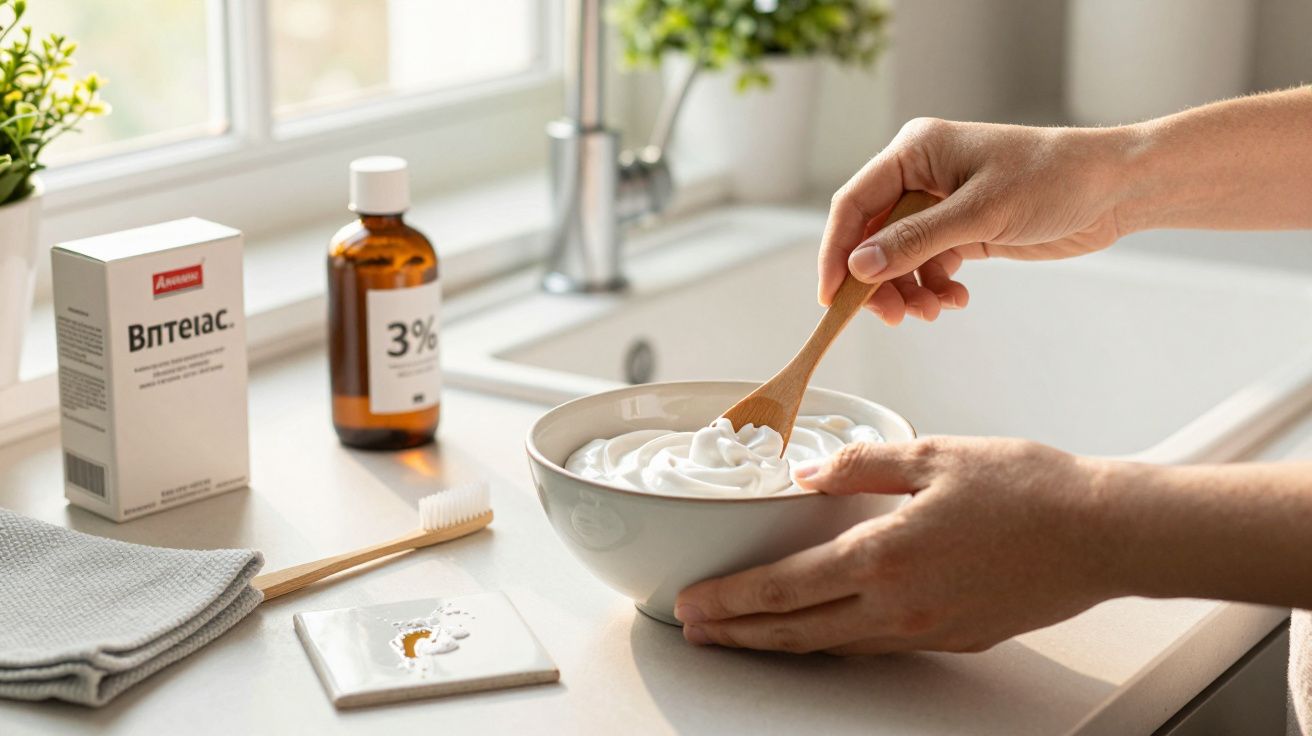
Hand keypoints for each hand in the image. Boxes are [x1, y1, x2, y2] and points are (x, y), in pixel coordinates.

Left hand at [674, 437, 1123, 654]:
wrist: (1104, 533)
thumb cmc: (1028, 488)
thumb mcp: (934, 455)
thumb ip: (861, 466)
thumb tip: (807, 477)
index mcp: (884, 556)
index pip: (782, 589)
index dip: (729, 600)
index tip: (693, 604)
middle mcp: (898, 607)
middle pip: (796, 631)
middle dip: (738, 634)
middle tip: (696, 630)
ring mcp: (926, 630)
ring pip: (833, 645)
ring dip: (780, 643)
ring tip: (744, 637)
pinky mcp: (952, 638)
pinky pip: (876, 644)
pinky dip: (834, 639)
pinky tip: (821, 628)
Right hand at [820, 118, 1132, 324]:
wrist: (1114, 188)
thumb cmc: (1053, 179)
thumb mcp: (980, 213)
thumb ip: (916, 241)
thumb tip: (860, 268)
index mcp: (914, 152)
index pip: (854, 204)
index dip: (838, 252)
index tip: (831, 297)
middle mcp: (920, 175)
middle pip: (872, 237)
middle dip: (879, 281)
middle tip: (894, 317)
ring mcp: (941, 204)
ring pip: (898, 257)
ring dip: (909, 290)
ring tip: (934, 311)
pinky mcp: (962, 229)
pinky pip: (927, 265)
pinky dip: (934, 288)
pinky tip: (954, 299)